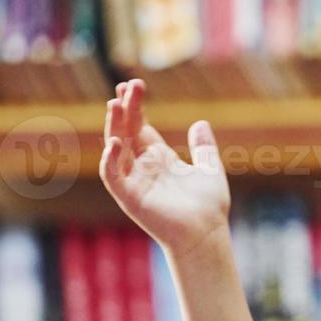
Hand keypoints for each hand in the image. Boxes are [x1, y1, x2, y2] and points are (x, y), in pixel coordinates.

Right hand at [99, 78, 230, 257]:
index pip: (141, 126)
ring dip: (114, 127)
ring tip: (115, 104)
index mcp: (159, 159)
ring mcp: (134, 181)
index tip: (134, 85)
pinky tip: (115, 142)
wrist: (207, 235)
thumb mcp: (210, 170)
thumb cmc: (208, 207)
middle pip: (127, 131)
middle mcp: (143, 167)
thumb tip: (200, 123)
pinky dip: (110, 160)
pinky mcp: (130, 197)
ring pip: (116, 149)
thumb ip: (204, 148)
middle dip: (125, 110)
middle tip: (125, 86)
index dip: (136, 107)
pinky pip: (114, 177)